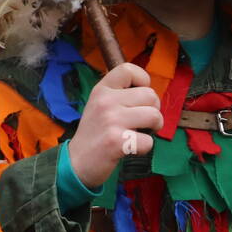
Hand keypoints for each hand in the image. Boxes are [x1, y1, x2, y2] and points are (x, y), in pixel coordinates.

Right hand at [67, 63, 162, 188]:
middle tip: (141, 121)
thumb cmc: (94, 134)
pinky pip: (149, 141)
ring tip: (139, 133)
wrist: (76, 162)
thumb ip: (119, 95)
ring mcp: (111, 120)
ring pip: (155, 116)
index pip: (128, 69)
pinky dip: (144, 148)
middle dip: (153, 110)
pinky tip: (130, 148)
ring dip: (153, 128)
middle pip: (150, 95)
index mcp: (101, 90)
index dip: (143, 80)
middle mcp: (105, 101)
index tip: (139, 96)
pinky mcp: (118, 141)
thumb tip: (150, 93)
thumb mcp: (99, 105)